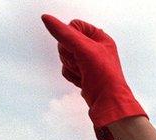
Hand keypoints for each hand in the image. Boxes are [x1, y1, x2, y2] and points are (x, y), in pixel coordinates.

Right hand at [41, 14, 147, 139]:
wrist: (108, 103)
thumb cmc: (104, 76)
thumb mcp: (84, 50)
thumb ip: (65, 34)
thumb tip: (47, 19)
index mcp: (101, 38)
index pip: (74, 26)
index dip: (70, 36)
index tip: (78, 48)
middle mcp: (95, 48)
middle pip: (66, 41)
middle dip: (70, 55)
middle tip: (82, 64)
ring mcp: (89, 62)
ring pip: (65, 56)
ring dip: (71, 67)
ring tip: (84, 74)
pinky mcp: (83, 74)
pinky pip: (66, 69)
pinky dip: (71, 75)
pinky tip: (82, 81)